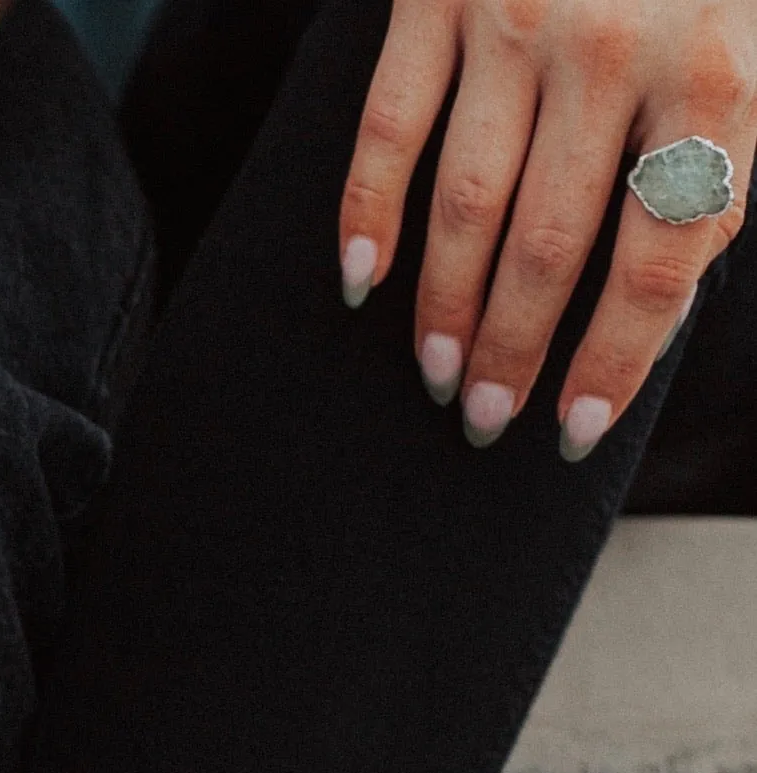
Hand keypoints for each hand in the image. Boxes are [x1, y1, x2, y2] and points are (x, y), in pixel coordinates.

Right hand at [344, 0, 754, 457]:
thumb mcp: (754, 45)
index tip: (572, 427)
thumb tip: (666, 293)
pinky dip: (366, 211)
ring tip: (437, 374)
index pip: (661, 254)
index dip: (615, 357)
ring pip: (466, 204)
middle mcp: (616, 53)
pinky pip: (390, 126)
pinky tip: (359, 278)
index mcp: (716, 76)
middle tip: (485, 421)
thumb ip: (720, 153)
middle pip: (550, 244)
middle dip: (513, 349)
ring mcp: (521, 23)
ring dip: (443, 306)